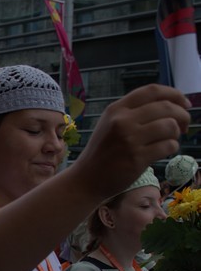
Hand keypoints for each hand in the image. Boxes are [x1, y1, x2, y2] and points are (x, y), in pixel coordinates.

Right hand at [70, 84, 190, 200]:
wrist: (86, 179)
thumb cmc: (102, 152)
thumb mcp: (110, 124)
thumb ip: (133, 113)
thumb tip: (171, 106)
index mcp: (116, 109)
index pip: (153, 91)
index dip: (174, 94)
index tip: (184, 103)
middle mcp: (122, 121)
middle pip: (166, 107)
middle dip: (183, 115)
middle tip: (184, 125)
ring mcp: (129, 140)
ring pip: (170, 126)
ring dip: (176, 133)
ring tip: (169, 140)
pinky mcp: (137, 158)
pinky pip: (168, 146)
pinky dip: (172, 148)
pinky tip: (163, 151)